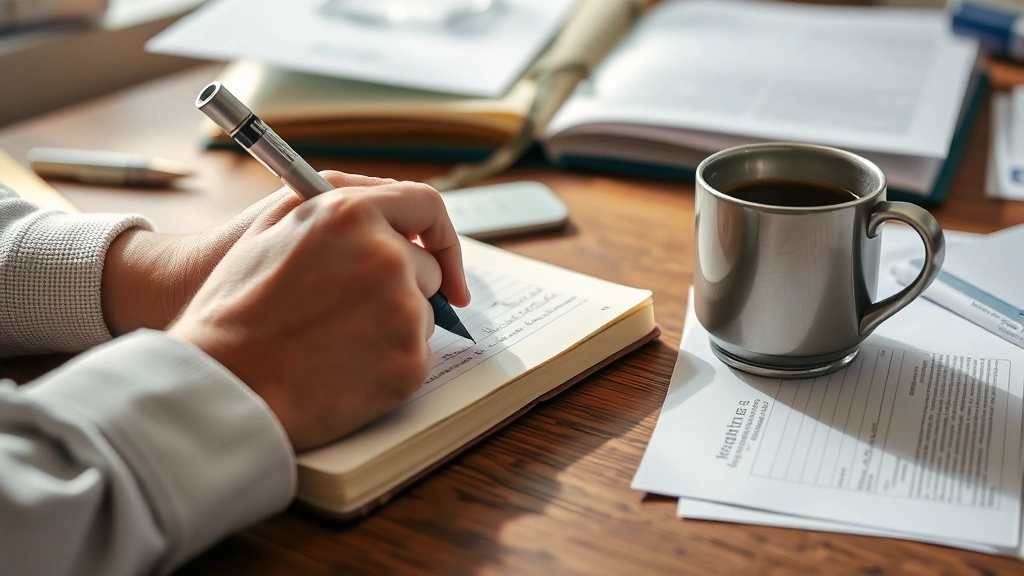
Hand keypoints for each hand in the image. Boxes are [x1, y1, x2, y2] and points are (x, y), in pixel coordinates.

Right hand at [167, 176, 469, 449]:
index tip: (439, 253)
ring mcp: (403, 312)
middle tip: (351, 308)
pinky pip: (416, 354)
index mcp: (353, 214)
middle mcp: (387, 257)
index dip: (436, 231)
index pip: (426, 206)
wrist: (223, 381)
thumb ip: (341, 205)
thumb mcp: (276, 224)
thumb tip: (393, 212)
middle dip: (402, 284)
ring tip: (334, 340)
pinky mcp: (409, 362)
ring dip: (394, 324)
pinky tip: (344, 368)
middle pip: (427, 269)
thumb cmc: (238, 304)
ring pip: (422, 314)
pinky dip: (390, 361)